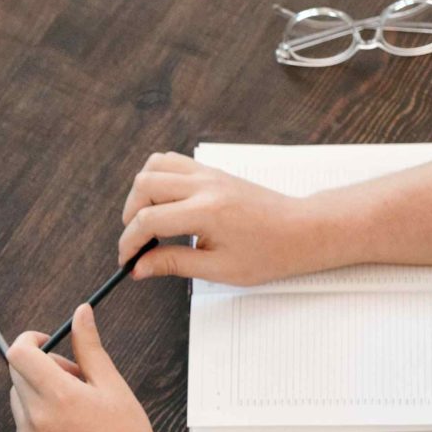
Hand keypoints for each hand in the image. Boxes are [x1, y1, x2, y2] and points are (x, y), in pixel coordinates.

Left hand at [4, 306, 169, 431]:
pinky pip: (22, 426)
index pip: (18, 353)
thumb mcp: (113, 386)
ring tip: (76, 409)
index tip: (46, 342)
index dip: (28, 341)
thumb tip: (81, 312)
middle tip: (75, 377)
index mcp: (58, 395)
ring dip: (39, 394)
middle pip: (17, 374)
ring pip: (19, 400)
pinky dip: (39, 420)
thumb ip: (90, 348)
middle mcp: (36, 418)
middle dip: (41, 366)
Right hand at [117, 152, 325, 284]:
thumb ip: (174, 264)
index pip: (149, 221)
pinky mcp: (213, 172)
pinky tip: (164, 203)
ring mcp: (209, 174)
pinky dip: (159, 178)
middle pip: (145, 185)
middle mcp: (205, 186)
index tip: (128, 260)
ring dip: (142, 191)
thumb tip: (140, 267)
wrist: (303, 230)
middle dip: (130, 214)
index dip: (130, 243)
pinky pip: (173, 162)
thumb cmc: (270, 252)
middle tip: (138, 240)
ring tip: (147, 218)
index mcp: (207, 212)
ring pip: (155, 165)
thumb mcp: (219, 269)